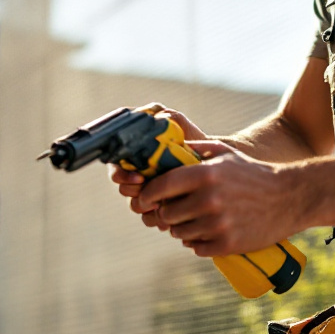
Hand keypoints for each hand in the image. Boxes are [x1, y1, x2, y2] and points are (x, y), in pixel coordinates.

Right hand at [109, 105, 208, 227]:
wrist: (217, 167)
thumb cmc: (197, 142)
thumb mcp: (182, 127)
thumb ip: (168, 119)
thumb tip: (157, 115)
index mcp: (138, 155)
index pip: (116, 165)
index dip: (121, 174)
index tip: (139, 178)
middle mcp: (140, 173)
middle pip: (123, 188)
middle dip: (135, 193)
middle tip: (152, 195)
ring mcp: (149, 192)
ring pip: (136, 205)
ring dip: (147, 209)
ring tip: (163, 208)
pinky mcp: (161, 208)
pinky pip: (150, 218)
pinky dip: (158, 220)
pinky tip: (170, 218)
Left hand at [134, 139, 303, 256]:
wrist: (289, 197)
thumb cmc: (253, 174)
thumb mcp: (226, 153)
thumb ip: (196, 148)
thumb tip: (169, 147)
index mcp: (204, 175)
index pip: (160, 187)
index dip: (148, 194)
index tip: (146, 199)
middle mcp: (208, 200)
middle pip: (166, 214)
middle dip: (166, 212)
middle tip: (175, 210)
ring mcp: (218, 224)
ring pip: (179, 233)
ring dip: (181, 229)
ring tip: (194, 221)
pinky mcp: (227, 244)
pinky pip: (196, 248)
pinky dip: (198, 243)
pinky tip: (207, 233)